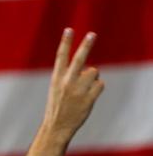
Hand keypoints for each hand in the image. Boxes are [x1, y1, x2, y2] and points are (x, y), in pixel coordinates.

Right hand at [42, 29, 105, 143]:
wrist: (57, 125)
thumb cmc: (58, 105)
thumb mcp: (58, 88)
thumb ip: (72, 76)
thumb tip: (92, 70)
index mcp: (56, 77)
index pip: (61, 55)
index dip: (65, 42)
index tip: (69, 30)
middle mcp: (67, 81)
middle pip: (79, 58)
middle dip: (86, 45)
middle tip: (92, 34)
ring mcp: (78, 89)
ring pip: (94, 72)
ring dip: (93, 78)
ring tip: (84, 88)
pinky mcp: (89, 97)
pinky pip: (100, 84)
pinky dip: (97, 88)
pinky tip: (89, 96)